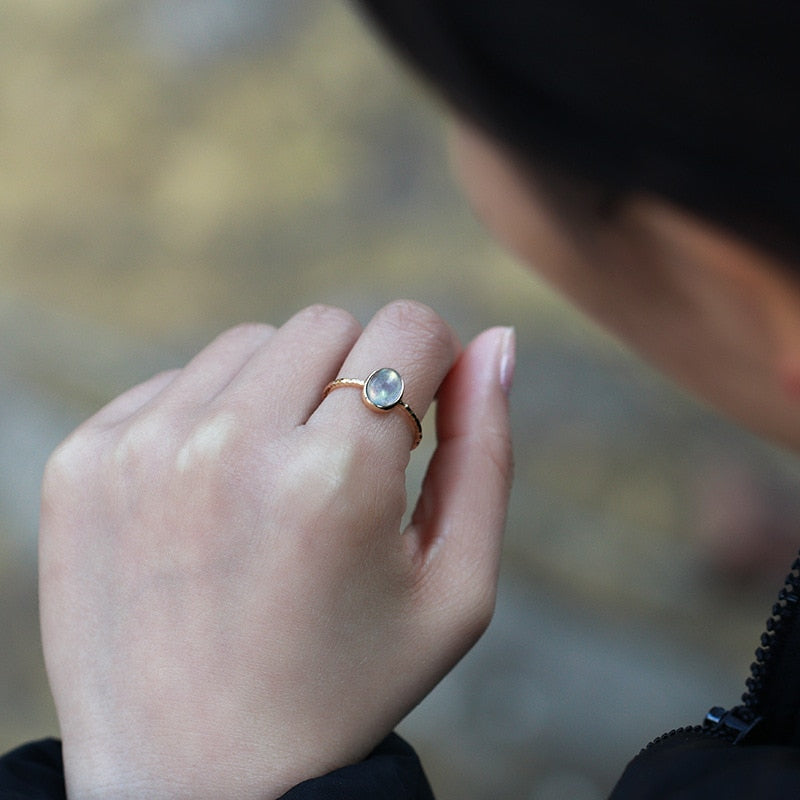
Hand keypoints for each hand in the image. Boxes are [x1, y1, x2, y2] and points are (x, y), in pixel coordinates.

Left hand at [39, 301, 513, 799]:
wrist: (191, 781)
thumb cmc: (345, 687)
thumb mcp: (454, 589)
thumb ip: (487, 451)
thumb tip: (498, 339)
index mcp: (334, 479)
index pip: (408, 329)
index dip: (429, 366)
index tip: (415, 420)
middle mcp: (228, 447)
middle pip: (328, 326)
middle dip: (356, 380)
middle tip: (345, 468)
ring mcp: (141, 448)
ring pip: (251, 345)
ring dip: (283, 394)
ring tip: (279, 487)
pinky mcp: (83, 460)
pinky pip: (177, 382)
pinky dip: (212, 419)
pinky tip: (215, 501)